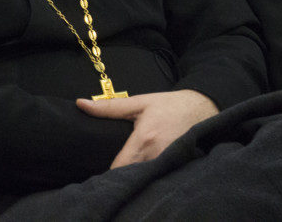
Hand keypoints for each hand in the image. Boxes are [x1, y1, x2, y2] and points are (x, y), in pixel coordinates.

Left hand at [77, 89, 217, 168]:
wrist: (201, 108)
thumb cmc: (168, 105)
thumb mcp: (138, 102)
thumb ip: (108, 107)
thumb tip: (80, 104)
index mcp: (144, 139)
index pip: (120, 167)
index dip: (108, 172)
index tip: (99, 169)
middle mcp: (157, 155)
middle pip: (132, 175)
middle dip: (121, 175)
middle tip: (111, 169)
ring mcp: (169, 163)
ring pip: (145, 177)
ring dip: (136, 175)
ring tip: (127, 169)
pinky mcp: (178, 167)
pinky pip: (159, 176)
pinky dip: (150, 175)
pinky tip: (144, 170)